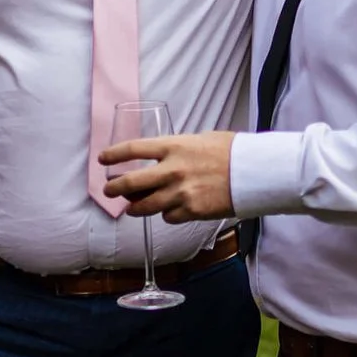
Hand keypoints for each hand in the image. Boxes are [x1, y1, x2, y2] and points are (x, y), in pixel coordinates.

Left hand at [98, 131, 238, 222]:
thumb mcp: (200, 140)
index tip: (103, 159)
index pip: (132, 149)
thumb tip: (163, 158)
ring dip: (135, 208)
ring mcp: (179, 193)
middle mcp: (171, 170)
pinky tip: (173, 210)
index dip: (113, 155)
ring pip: (144, 206)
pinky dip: (167, 215)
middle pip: (130, 183)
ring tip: (132, 208)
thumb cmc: (230, 152)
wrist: (253, 172)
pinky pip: (168, 217)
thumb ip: (178, 149)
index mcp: (173, 147)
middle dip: (114, 189)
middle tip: (109, 191)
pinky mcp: (190, 211)